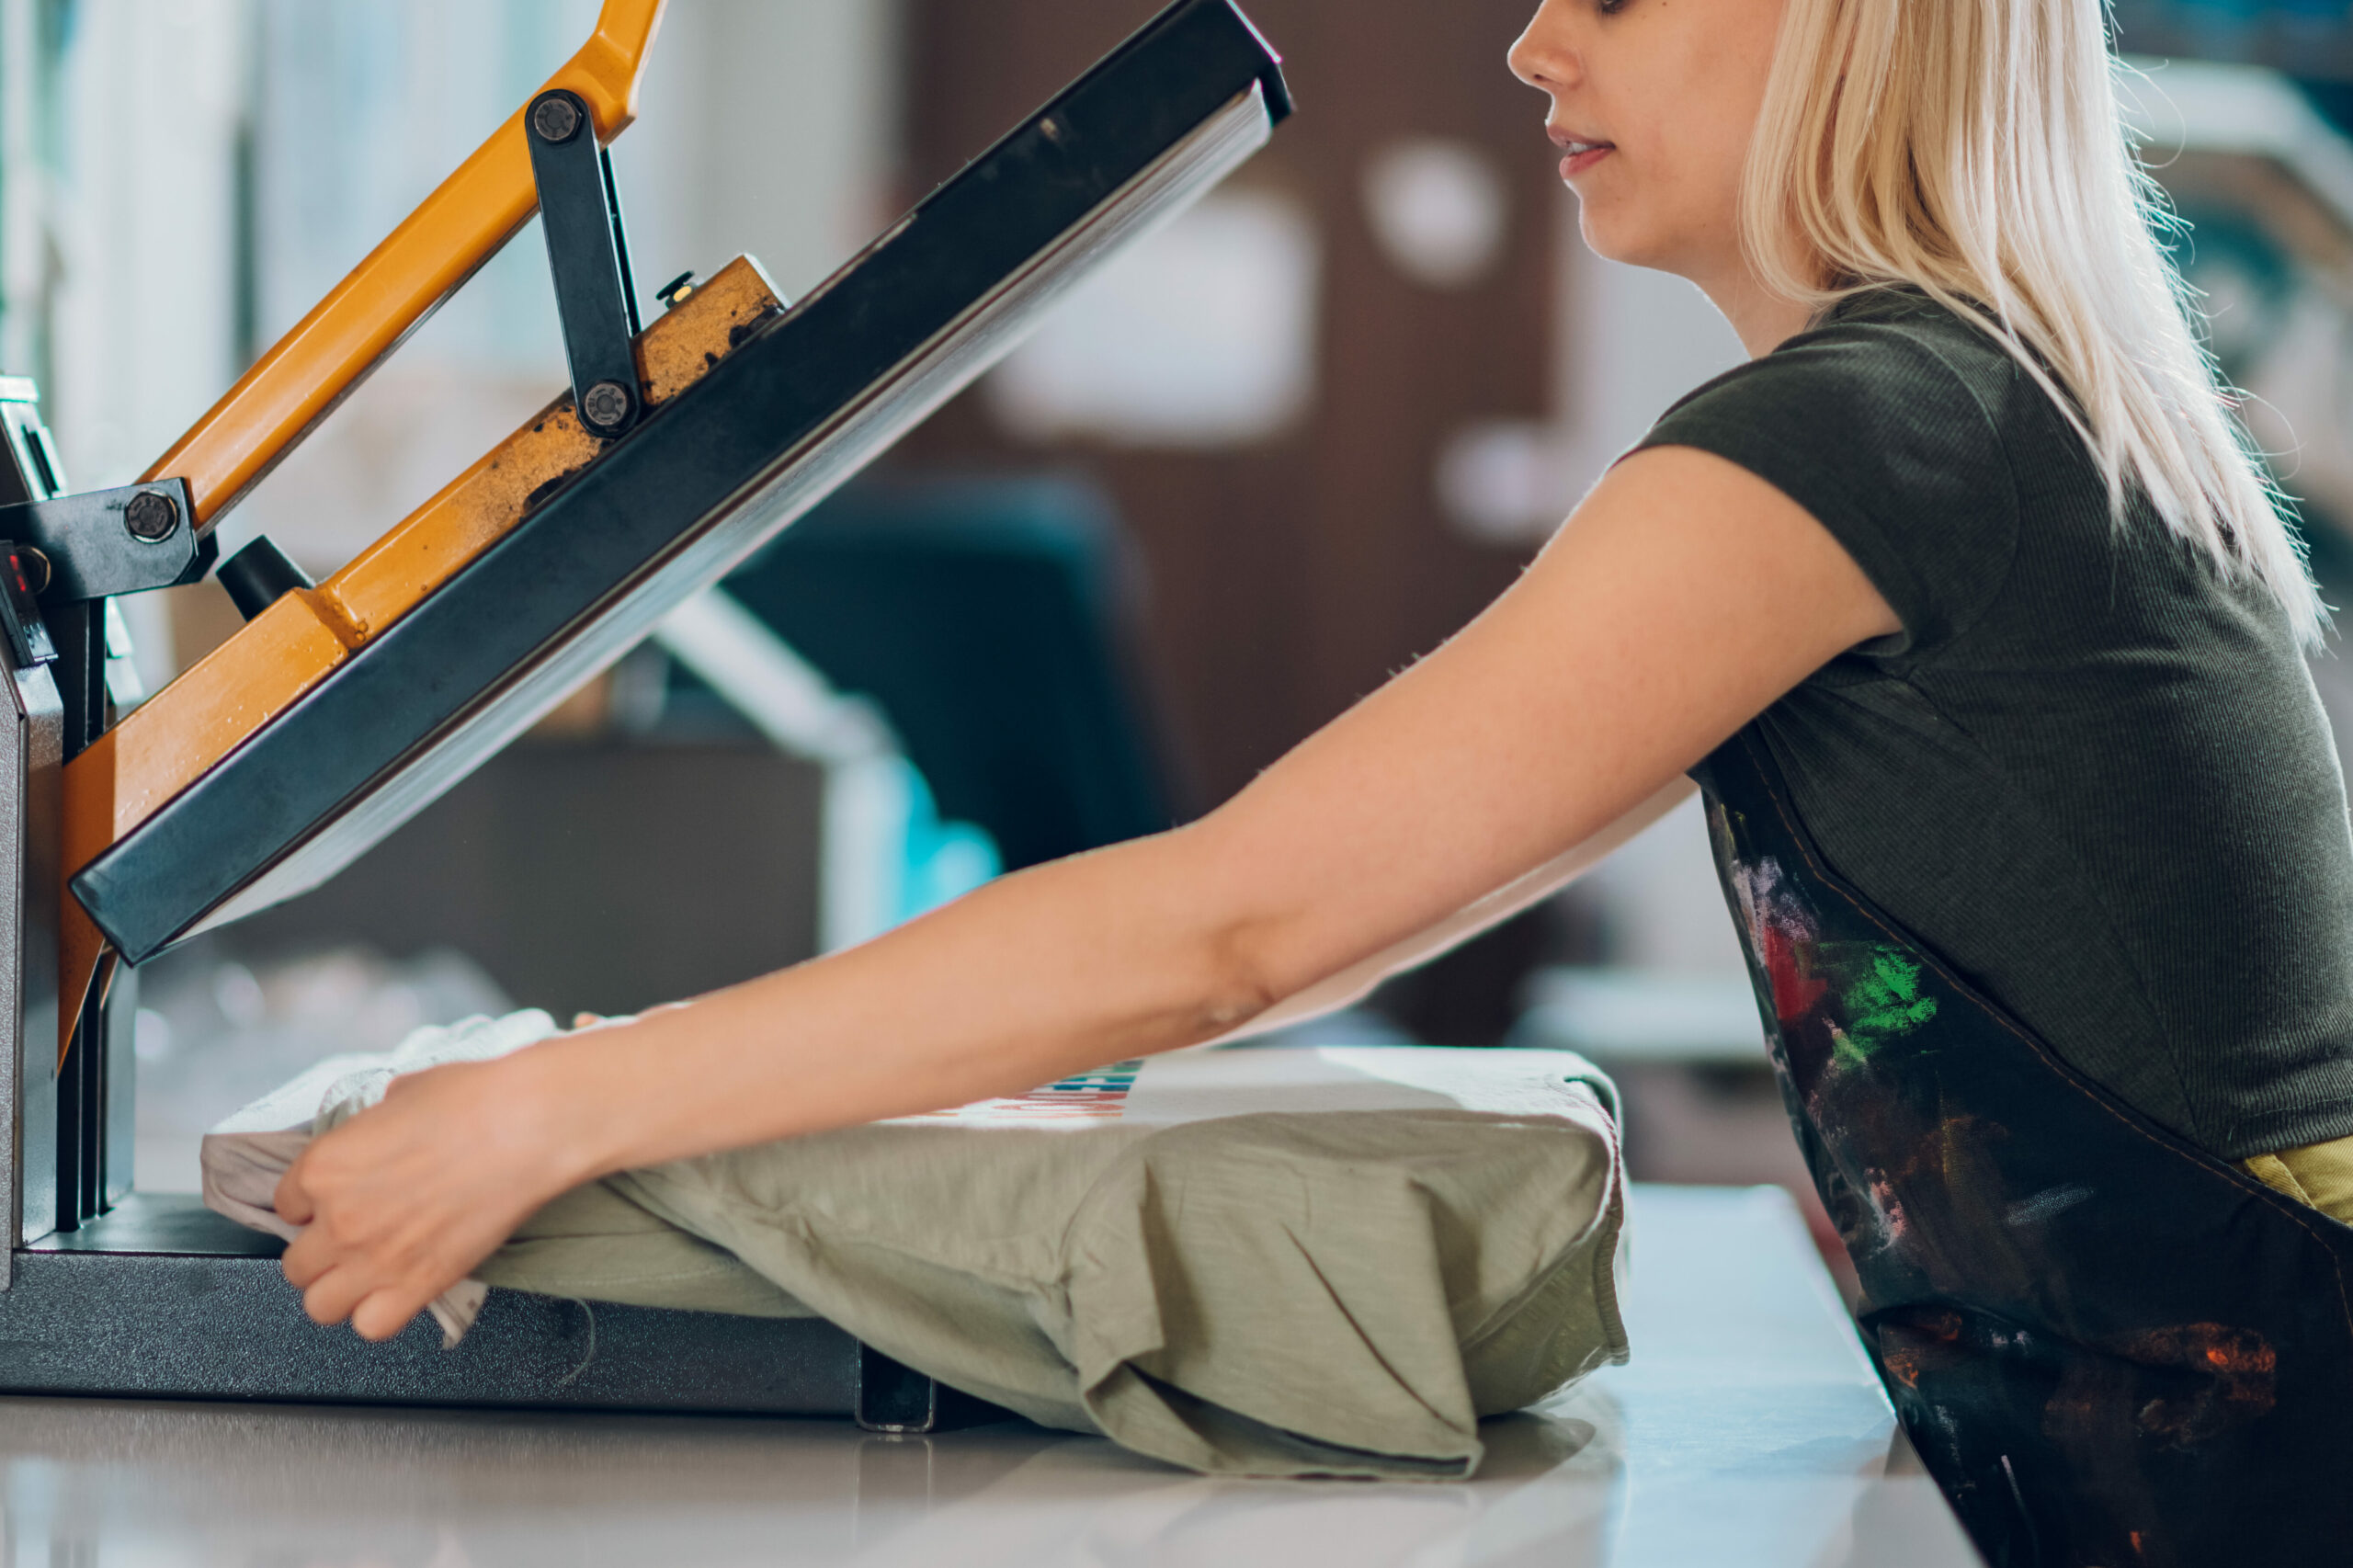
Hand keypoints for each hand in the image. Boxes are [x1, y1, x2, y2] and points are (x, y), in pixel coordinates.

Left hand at [276, 1052, 581, 1340]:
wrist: (524, 1125)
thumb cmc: (472, 1098)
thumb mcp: (403, 1093)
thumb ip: (375, 1124)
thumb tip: (385, 1131)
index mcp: (324, 1166)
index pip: (286, 1205)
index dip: (314, 1204)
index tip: (340, 1200)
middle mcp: (337, 1219)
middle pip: (295, 1265)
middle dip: (322, 1253)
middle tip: (356, 1238)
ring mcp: (373, 1259)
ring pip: (320, 1306)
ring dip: (341, 1291)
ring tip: (371, 1274)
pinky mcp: (417, 1285)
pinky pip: (371, 1326)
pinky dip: (381, 1314)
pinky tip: (400, 1290)